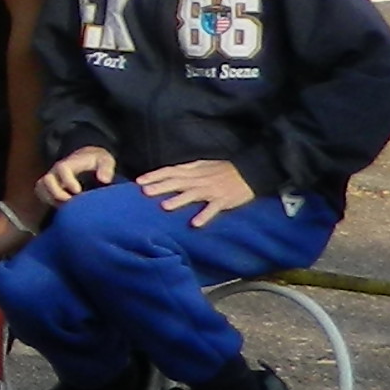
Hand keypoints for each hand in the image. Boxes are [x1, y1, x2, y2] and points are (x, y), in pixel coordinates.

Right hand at [36, 144, 116, 215]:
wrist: (86, 159)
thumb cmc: (96, 161)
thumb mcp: (105, 160)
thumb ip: (106, 168)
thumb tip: (104, 180)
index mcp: (70, 163)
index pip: (62, 168)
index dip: (68, 181)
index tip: (78, 191)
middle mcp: (56, 171)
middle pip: (46, 180)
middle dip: (57, 193)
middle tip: (71, 201)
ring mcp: (50, 179)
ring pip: (41, 188)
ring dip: (51, 199)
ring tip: (67, 206)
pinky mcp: (48, 187)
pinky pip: (41, 195)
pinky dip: (49, 202)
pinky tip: (63, 206)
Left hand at [135, 156, 260, 227]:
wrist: (250, 172)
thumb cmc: (224, 169)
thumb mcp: (203, 165)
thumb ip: (186, 170)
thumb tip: (167, 173)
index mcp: (194, 170)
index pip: (170, 171)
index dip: (155, 175)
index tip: (139, 181)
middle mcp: (199, 180)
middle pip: (177, 182)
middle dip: (161, 187)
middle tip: (145, 192)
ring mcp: (211, 190)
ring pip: (193, 195)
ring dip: (179, 200)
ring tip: (165, 207)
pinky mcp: (223, 200)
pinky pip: (212, 209)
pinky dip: (204, 216)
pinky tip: (195, 224)